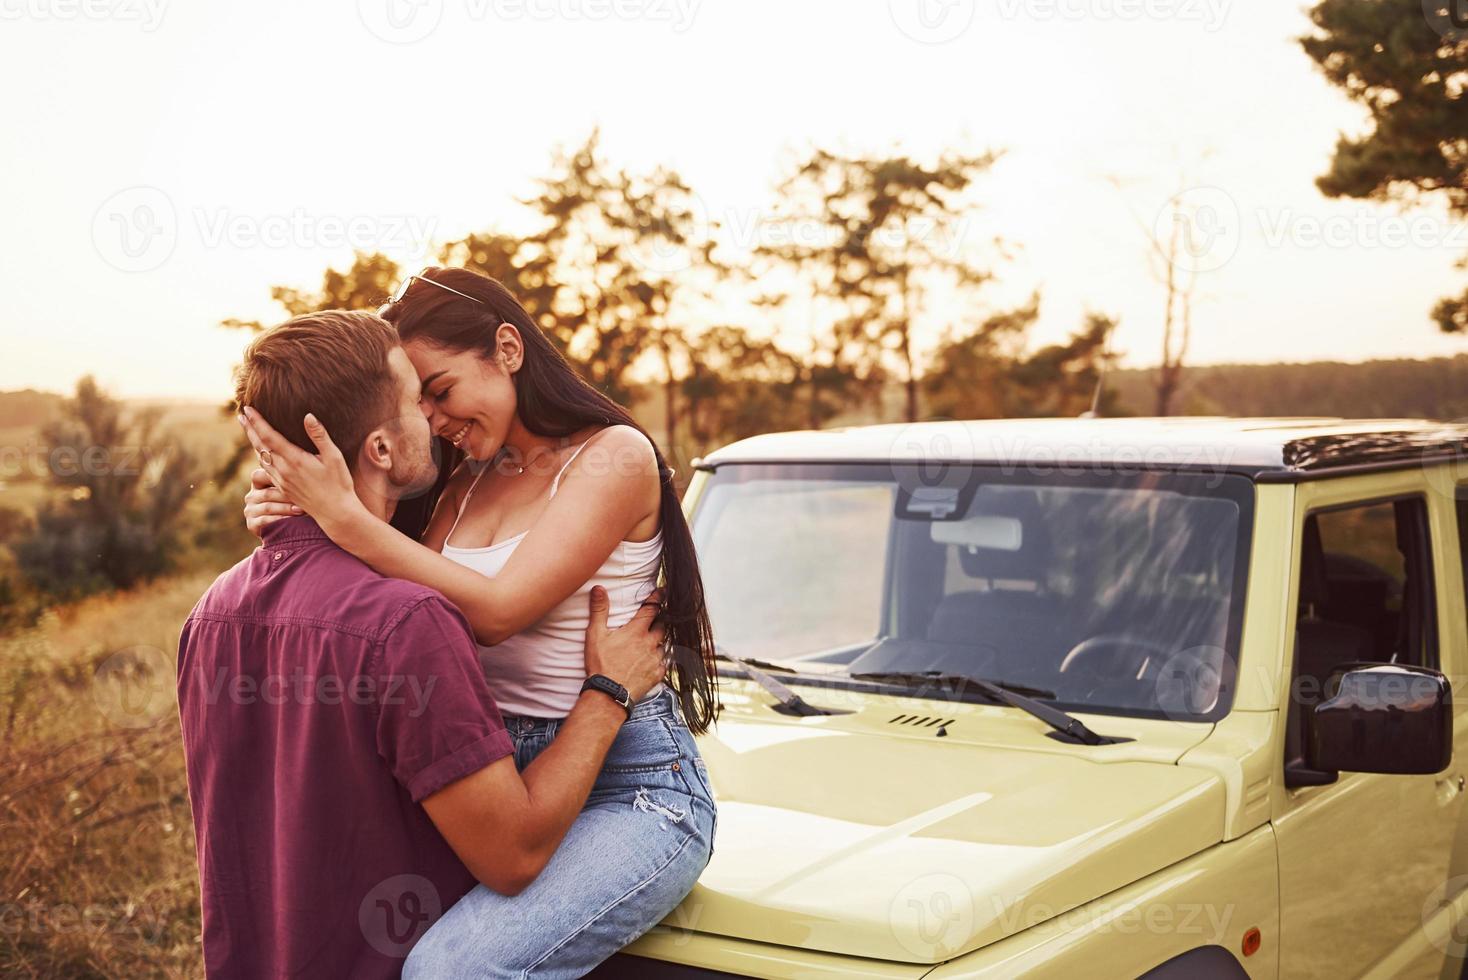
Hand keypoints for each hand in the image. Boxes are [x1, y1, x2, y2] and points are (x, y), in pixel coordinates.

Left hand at [237, 407, 365, 534]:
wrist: (335, 513)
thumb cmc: (339, 484)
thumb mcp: (334, 457)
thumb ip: (320, 436)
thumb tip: (308, 416)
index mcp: (295, 460)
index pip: (269, 436)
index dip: (257, 422)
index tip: (248, 408)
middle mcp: (283, 470)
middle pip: (260, 445)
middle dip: (249, 428)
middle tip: (241, 414)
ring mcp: (281, 480)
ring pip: (261, 457)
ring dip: (253, 441)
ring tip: (249, 429)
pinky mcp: (283, 487)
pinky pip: (266, 468)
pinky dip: (261, 455)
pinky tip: (261, 451)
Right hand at [243, 467, 302, 536]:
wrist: (288, 530)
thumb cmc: (295, 503)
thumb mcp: (291, 489)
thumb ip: (291, 477)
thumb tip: (306, 464)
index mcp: (259, 483)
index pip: (259, 475)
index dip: (275, 477)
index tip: (295, 478)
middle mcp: (252, 496)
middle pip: (268, 493)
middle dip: (287, 496)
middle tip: (304, 497)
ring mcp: (250, 510)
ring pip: (268, 507)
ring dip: (286, 509)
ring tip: (301, 510)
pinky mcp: (251, 524)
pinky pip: (265, 521)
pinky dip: (279, 520)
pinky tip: (292, 520)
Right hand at [583, 586, 666, 702]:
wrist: (609, 694)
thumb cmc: (600, 664)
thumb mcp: (595, 635)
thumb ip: (599, 610)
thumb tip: (598, 588)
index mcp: (636, 631)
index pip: (652, 608)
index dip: (658, 597)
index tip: (664, 590)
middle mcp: (650, 643)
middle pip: (662, 626)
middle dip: (659, 621)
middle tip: (656, 619)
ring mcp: (655, 659)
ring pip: (663, 645)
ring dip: (659, 641)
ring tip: (652, 642)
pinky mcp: (657, 674)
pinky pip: (664, 663)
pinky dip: (660, 660)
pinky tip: (653, 661)